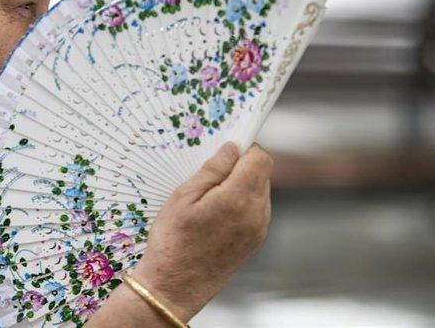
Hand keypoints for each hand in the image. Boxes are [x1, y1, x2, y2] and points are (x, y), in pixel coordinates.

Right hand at [130, 142, 272, 321]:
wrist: (175, 286)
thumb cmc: (173, 242)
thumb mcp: (183, 197)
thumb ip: (212, 170)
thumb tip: (232, 148)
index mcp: (237, 199)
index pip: (261, 159)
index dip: (245, 149)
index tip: (225, 152)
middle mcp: (255, 214)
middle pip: (262, 173)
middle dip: (241, 168)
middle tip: (210, 177)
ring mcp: (259, 229)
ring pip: (260, 191)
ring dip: (242, 186)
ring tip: (210, 199)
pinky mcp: (256, 241)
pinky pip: (257, 210)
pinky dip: (242, 204)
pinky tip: (217, 214)